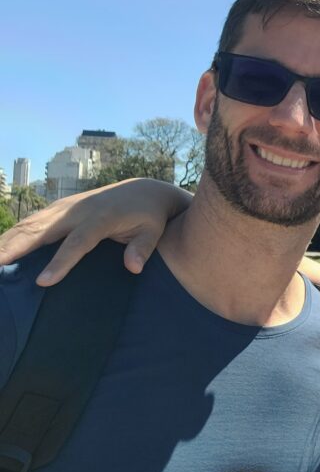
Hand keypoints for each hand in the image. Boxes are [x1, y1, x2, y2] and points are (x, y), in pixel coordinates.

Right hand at [0, 178, 191, 284]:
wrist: (142, 190)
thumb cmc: (148, 216)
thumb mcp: (152, 231)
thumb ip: (143, 248)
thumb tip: (134, 267)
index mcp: (100, 219)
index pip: (77, 243)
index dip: (60, 262)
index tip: (43, 282)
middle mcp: (76, 212)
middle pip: (41, 231)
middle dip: (15, 249)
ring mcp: (63, 209)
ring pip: (28, 225)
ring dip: (5, 242)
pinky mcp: (56, 210)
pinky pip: (28, 223)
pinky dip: (10, 235)